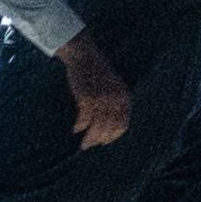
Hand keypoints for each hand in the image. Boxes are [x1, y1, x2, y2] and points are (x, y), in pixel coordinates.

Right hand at [55, 31, 131, 148]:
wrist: (85, 56)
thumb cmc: (97, 74)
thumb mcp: (113, 88)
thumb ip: (115, 104)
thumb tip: (109, 126)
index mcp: (125, 97)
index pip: (123, 125)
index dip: (112, 136)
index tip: (103, 142)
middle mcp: (116, 99)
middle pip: (109, 128)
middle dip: (99, 140)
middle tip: (89, 145)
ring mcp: (102, 99)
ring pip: (97, 127)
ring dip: (90, 138)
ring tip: (83, 144)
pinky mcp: (87, 98)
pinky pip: (84, 119)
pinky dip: (80, 126)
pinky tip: (75, 129)